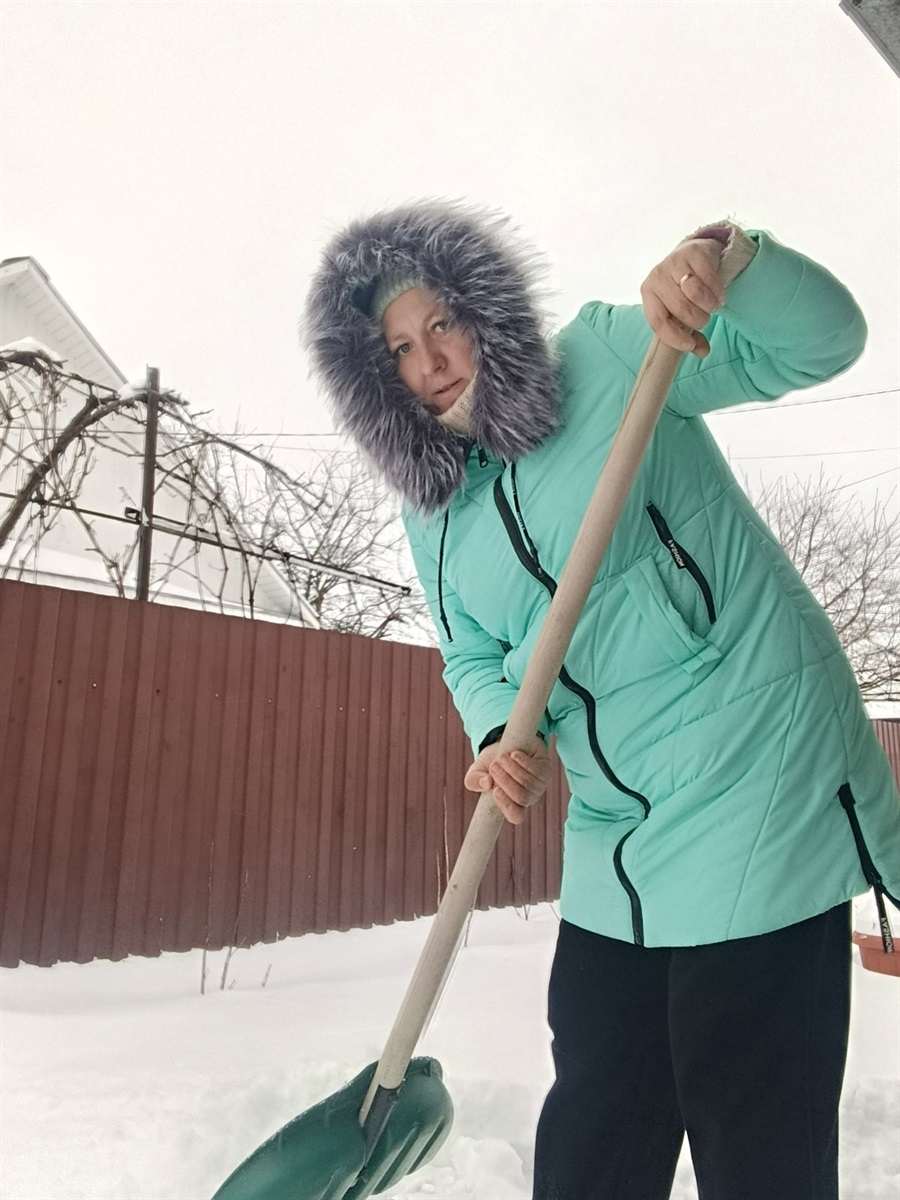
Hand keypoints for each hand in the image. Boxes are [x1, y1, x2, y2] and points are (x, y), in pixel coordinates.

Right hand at [464, 735, 552, 825]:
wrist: (509, 743)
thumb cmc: (492, 762)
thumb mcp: (477, 771)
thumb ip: (473, 781)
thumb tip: (486, 784)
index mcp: (513, 803)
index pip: (516, 816)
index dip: (507, 807)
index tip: (495, 791)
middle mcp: (529, 797)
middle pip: (522, 797)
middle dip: (505, 781)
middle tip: (493, 766)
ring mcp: (540, 784)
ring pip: (529, 783)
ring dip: (512, 768)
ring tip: (501, 757)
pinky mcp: (546, 769)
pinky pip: (537, 770)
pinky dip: (523, 761)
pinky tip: (515, 754)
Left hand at [640, 238, 726, 357]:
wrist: (695, 253)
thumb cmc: (684, 289)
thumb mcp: (681, 312)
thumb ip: (690, 334)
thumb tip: (702, 352)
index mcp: (648, 293)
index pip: (657, 321)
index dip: (674, 338)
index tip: (689, 345)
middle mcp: (657, 277)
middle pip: (680, 309)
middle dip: (698, 320)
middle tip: (704, 318)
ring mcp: (674, 262)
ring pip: (695, 294)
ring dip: (709, 306)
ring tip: (712, 306)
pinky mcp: (693, 252)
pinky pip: (709, 279)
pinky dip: (717, 292)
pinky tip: (719, 295)